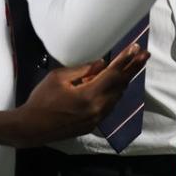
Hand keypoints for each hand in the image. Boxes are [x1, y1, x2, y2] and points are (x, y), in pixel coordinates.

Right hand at [8, 43, 149, 146]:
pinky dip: (115, 92)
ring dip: (125, 80)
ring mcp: (96, 119)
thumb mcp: (58, 78)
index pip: (113, 74)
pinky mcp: (92, 124)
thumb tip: (101, 64)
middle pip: (121, 85)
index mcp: (88, 95)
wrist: (31, 128)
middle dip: (134, 68)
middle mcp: (97, 109)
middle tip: (145, 54)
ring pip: (117, 96)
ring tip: (134, 65)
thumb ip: (83, 70)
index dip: (126, 59)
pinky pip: (109, 105)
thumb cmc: (41, 100)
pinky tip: (117, 84)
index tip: (136, 48)